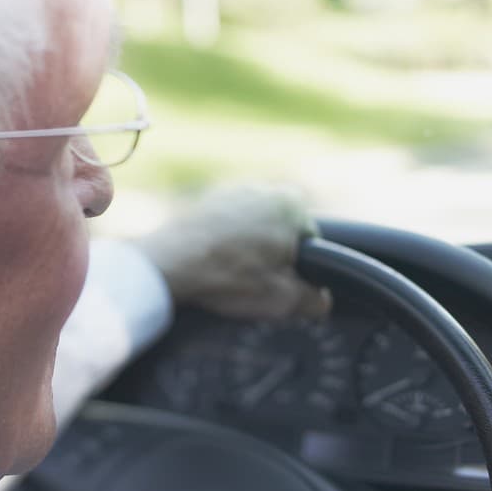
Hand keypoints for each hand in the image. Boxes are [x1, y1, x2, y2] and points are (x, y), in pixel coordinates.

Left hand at [134, 185, 330, 319]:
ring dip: (247, 250)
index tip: (285, 285)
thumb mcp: (282, 300)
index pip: (311, 241)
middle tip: (256, 283)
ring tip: (230, 277)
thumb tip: (322, 301)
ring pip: (253, 229)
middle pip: (281, 233)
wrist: (169, 263)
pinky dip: (223, 245)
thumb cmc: (229, 277)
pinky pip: (226, 227)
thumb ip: (314, 300)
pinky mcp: (206, 201)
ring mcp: (232, 191)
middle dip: (273, 256)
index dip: (301, 269)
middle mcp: (265, 189)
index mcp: (293, 205)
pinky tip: (212, 266)